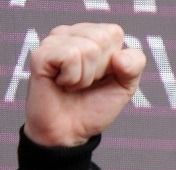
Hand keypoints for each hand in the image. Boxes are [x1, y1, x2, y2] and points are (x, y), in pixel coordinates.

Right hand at [24, 23, 145, 147]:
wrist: (70, 132)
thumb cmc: (94, 107)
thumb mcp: (125, 86)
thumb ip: (135, 65)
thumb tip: (120, 56)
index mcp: (91, 35)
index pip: (114, 33)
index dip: (114, 61)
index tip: (101, 77)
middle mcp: (71, 33)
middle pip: (102, 38)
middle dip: (100, 69)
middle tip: (85, 82)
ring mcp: (53, 41)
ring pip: (88, 48)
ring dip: (85, 77)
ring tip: (72, 85)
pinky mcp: (41, 54)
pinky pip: (70, 56)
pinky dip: (72, 78)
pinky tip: (61, 83)